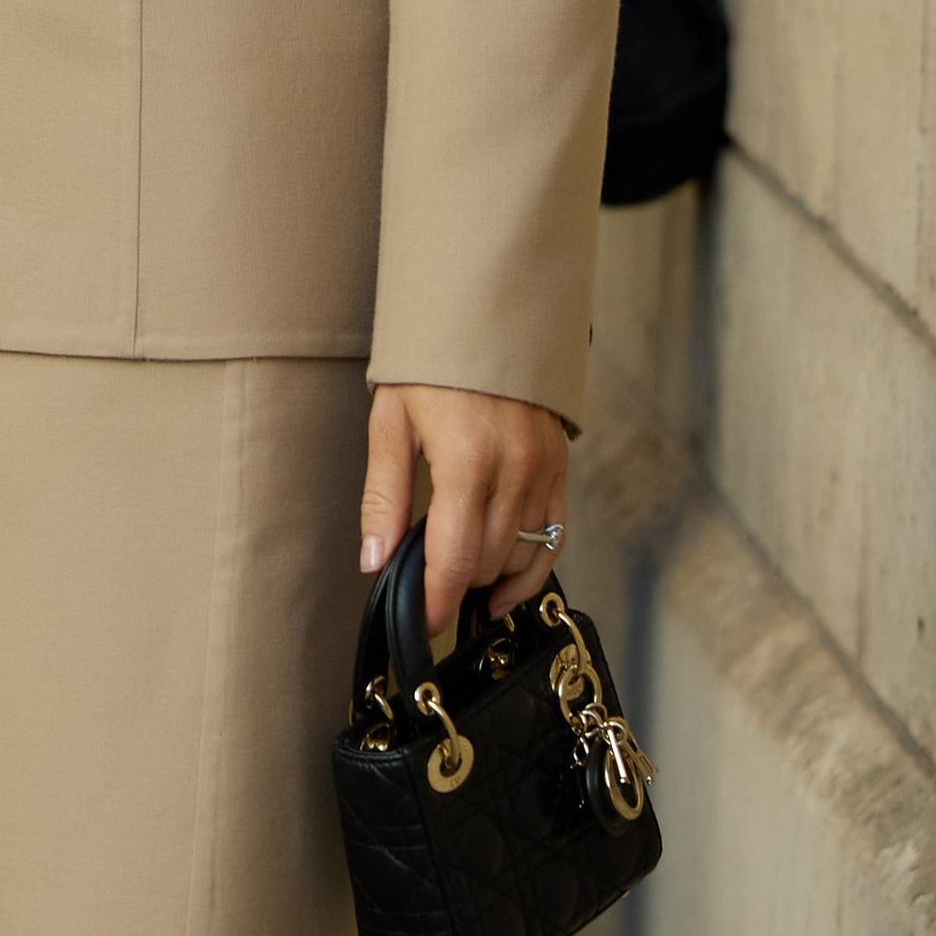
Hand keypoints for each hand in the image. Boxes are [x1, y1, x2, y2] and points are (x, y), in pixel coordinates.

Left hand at [360, 383, 569, 631]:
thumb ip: (384, 496)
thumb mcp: (392, 420)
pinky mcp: (559, 466)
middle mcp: (513, 469)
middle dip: (454, 584)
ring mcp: (542, 469)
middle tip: (426, 589)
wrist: (486, 311)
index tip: (422, 624)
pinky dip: (531, 568)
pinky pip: (553, 536)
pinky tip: (506, 589)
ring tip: (459, 581)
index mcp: (466, 460)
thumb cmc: (432, 362)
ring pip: (520, 554)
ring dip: (488, 575)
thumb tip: (375, 560)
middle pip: (486, 562)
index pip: (453, 560)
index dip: (436, 603)